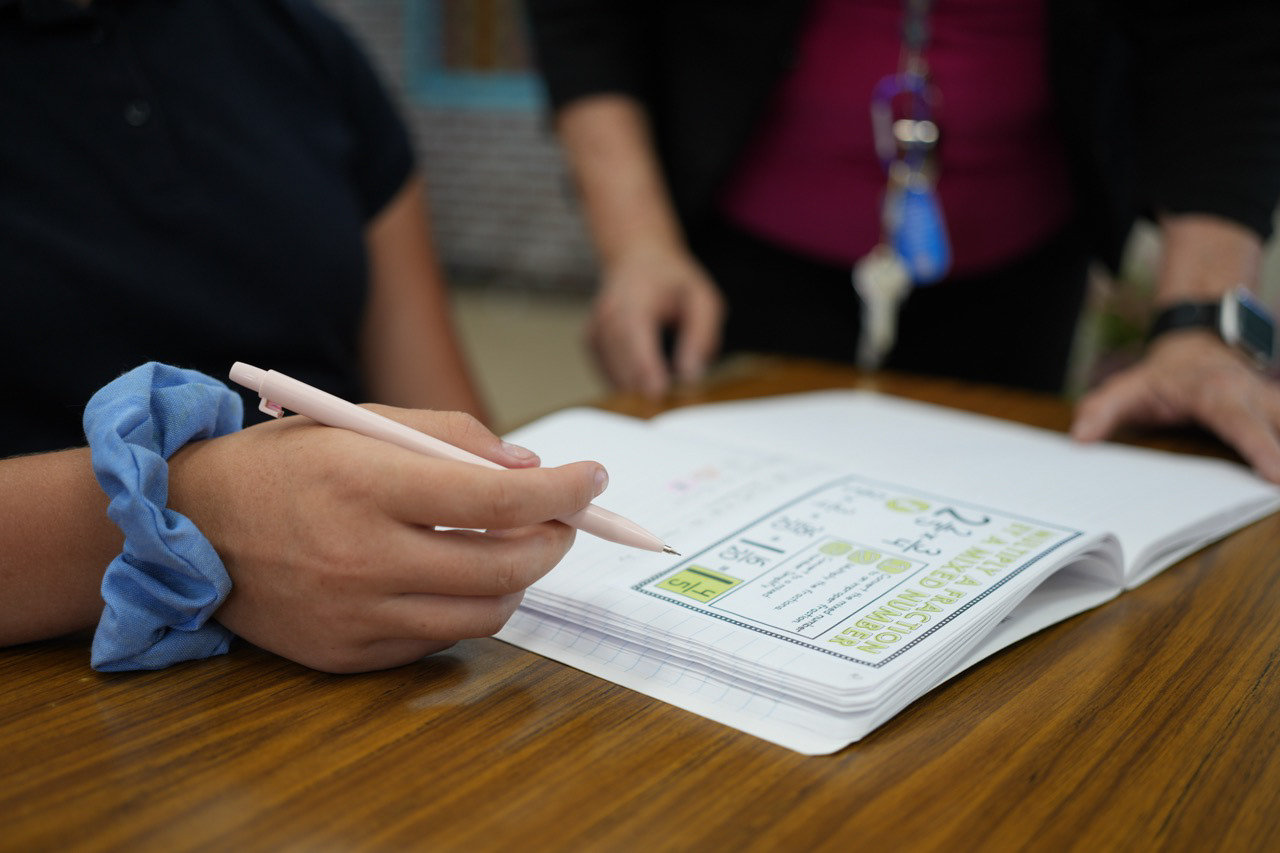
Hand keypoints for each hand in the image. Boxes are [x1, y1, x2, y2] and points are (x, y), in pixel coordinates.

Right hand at [167, 407, 605, 671]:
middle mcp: (362, 556)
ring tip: (515, 548)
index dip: (560, 491)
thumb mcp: (362, 422)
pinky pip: (437, 640)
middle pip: (502, 565)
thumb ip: (451, 435)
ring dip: (519, 579)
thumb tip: (530, 466)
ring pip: (482, 613)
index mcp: (367, 484)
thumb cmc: (287, 463)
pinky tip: (456, 577)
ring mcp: (354, 615)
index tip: (594, 479)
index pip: (495, 498)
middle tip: (563, 518)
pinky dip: (464, 608)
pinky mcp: (346, 655)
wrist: (190, 527)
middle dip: (554, 539)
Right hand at [587, 244, 724, 397]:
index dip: (651, 381)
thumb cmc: (671, 279)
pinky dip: (629, 383)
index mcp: (633, 305)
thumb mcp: (702, 299)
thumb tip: (691, 375)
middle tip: (675, 406)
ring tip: (666, 391)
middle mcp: (606, 319)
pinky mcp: (591, 344)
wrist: (636, 256)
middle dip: (649, 393)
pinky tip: (648, 377)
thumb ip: (701, 336)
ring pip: (614, 379)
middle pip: (623, 371)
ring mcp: (594, 332)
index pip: (638, 352)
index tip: (665, 402)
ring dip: (640, 390)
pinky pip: (609, 376)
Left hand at [1072, 331, 1279, 482]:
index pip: (1240, 422)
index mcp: (1216, 392)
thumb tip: (1081, 438)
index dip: (1261, 447)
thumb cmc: (1163, 375)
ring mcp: (1273, 402)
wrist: (1198, 344)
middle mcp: (1253, 395)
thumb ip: (1102, 411)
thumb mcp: (1127, 387)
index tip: (1279, 475)